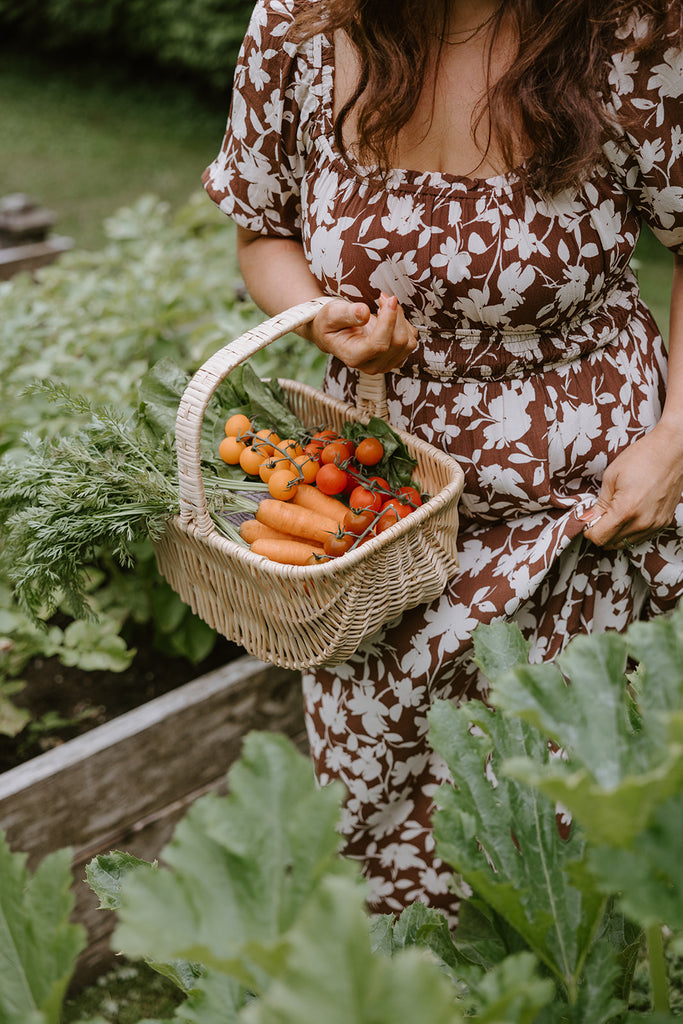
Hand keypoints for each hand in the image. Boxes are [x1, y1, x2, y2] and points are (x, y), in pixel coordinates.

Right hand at [308, 293, 417, 373]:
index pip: (379, 344)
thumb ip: (347, 314)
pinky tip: (390, 316)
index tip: (389, 300)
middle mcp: (371, 365)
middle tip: (384, 297)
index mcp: (354, 357)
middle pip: (398, 342)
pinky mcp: (395, 357)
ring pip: (408, 342)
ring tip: (385, 306)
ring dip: (401, 319)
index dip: (388, 321)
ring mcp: (385, 363)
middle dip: (395, 315)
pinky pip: (411, 340)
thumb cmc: (330, 323)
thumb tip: (364, 312)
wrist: (332, 333)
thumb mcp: (331, 314)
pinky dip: (404, 324)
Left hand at [581, 422, 682, 548]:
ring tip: (611, 515)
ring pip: (626, 543)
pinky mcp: (664, 522)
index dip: (588, 531)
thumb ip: (599, 504)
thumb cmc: (641, 458)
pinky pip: (641, 537)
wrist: (671, 451)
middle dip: (600, 533)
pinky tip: (627, 516)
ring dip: (614, 534)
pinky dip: (630, 532)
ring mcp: (655, 524)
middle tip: (597, 517)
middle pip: (611, 543)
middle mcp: (642, 523)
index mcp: (626, 511)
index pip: (599, 537)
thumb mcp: (611, 477)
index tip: (587, 520)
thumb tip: (587, 519)